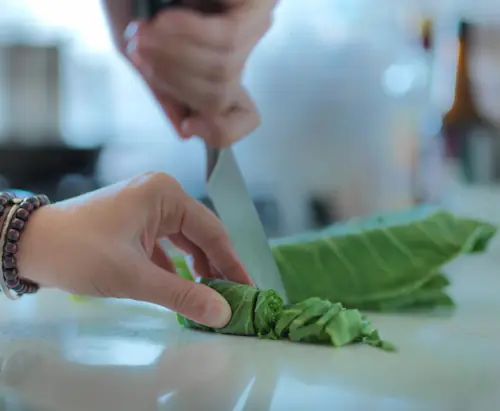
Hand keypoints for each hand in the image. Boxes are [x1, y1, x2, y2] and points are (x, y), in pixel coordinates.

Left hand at [16, 172, 252, 327]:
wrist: (28, 245)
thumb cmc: (80, 252)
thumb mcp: (134, 277)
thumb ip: (182, 295)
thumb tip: (222, 314)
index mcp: (165, 194)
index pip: (212, 231)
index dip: (232, 263)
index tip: (248, 290)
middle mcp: (161, 194)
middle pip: (201, 234)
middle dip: (216, 266)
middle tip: (233, 297)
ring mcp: (147, 206)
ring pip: (185, 239)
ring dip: (198, 266)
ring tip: (212, 294)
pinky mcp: (136, 221)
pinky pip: (166, 243)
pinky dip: (177, 265)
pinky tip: (184, 285)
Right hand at [124, 0, 276, 146]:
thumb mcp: (141, 47)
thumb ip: (162, 87)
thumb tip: (184, 131)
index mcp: (217, 68)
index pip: (242, 117)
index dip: (222, 132)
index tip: (190, 125)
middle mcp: (240, 52)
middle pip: (218, 96)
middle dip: (172, 81)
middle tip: (140, 53)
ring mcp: (251, 26)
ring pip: (222, 71)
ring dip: (173, 57)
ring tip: (143, 34)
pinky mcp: (256, 3)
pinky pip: (225, 38)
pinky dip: (187, 34)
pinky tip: (163, 20)